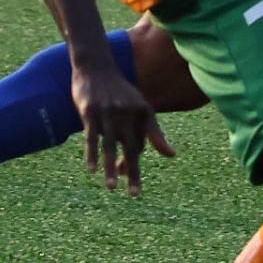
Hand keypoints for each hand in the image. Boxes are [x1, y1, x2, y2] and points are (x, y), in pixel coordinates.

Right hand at [72, 52, 174, 194]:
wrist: (96, 66)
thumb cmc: (119, 92)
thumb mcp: (140, 109)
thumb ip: (155, 133)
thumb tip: (173, 156)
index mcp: (143, 112)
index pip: (140, 145)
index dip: (133, 162)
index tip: (125, 176)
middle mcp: (128, 113)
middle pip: (131, 148)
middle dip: (133, 172)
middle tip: (135, 195)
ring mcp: (108, 112)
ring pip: (110, 146)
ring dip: (111, 168)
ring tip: (112, 188)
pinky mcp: (90, 112)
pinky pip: (91, 137)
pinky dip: (91, 154)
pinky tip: (92, 170)